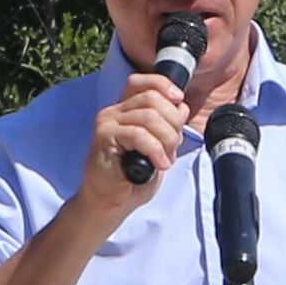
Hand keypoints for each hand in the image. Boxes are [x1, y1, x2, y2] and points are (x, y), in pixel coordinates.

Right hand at [80, 73, 193, 228]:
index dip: (164, 86)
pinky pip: (138, 134)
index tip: (179, 101)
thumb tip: (182, 107)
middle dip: (172, 123)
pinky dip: (155, 149)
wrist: (109, 202)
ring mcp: (107, 122)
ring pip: (149, 116)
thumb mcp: (159, 148)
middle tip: (173, 147)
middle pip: (153, 98)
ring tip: (165, 159)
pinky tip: (159, 164)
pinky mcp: (103, 137)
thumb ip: (168, 126)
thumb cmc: (132, 178)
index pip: (143, 82)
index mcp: (126, 110)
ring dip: (166, 139)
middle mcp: (114, 111)